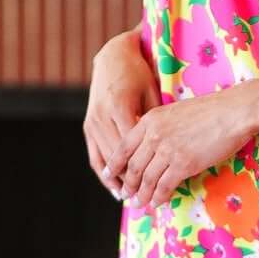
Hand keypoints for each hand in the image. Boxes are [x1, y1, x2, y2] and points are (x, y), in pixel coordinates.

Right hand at [83, 28, 161, 197]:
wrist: (113, 58)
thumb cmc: (140, 75)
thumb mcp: (153, 94)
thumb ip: (156, 121)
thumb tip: (170, 149)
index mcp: (120, 107)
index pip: (133, 147)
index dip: (144, 168)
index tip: (158, 184)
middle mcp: (102, 116)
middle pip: (118, 157)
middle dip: (131, 180)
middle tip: (144, 199)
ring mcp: (92, 122)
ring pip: (105, 159)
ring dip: (117, 181)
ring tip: (130, 199)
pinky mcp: (88, 126)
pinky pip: (95, 155)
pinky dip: (105, 174)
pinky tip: (114, 188)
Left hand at [104, 83, 258, 209]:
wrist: (233, 112)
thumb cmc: (211, 110)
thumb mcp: (177, 112)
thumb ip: (162, 127)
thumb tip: (156, 146)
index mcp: (151, 120)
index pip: (124, 145)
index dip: (114, 163)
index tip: (109, 173)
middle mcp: (154, 135)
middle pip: (133, 166)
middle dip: (127, 184)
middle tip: (125, 195)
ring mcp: (168, 150)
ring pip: (147, 179)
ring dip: (141, 195)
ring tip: (139, 204)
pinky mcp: (183, 164)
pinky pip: (164, 185)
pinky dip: (158, 197)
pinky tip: (157, 203)